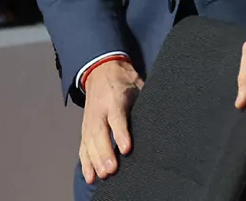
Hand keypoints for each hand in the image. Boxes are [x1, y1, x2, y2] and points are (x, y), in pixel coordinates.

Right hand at [79, 59, 143, 184]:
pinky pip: (83, 146)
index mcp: (115, 99)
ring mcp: (90, 120)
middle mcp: (100, 111)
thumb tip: (162, 116)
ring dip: (95, 161)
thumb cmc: (124, 80)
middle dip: (105, 153)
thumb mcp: (138, 85)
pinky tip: (90, 176)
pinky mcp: (85, 128)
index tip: (126, 149)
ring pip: (89, 142)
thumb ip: (145, 100)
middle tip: (111, 170)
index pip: (117, 118)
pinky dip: (85, 162)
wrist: (101, 70)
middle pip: (100, 134)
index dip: (121, 134)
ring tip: (102, 176)